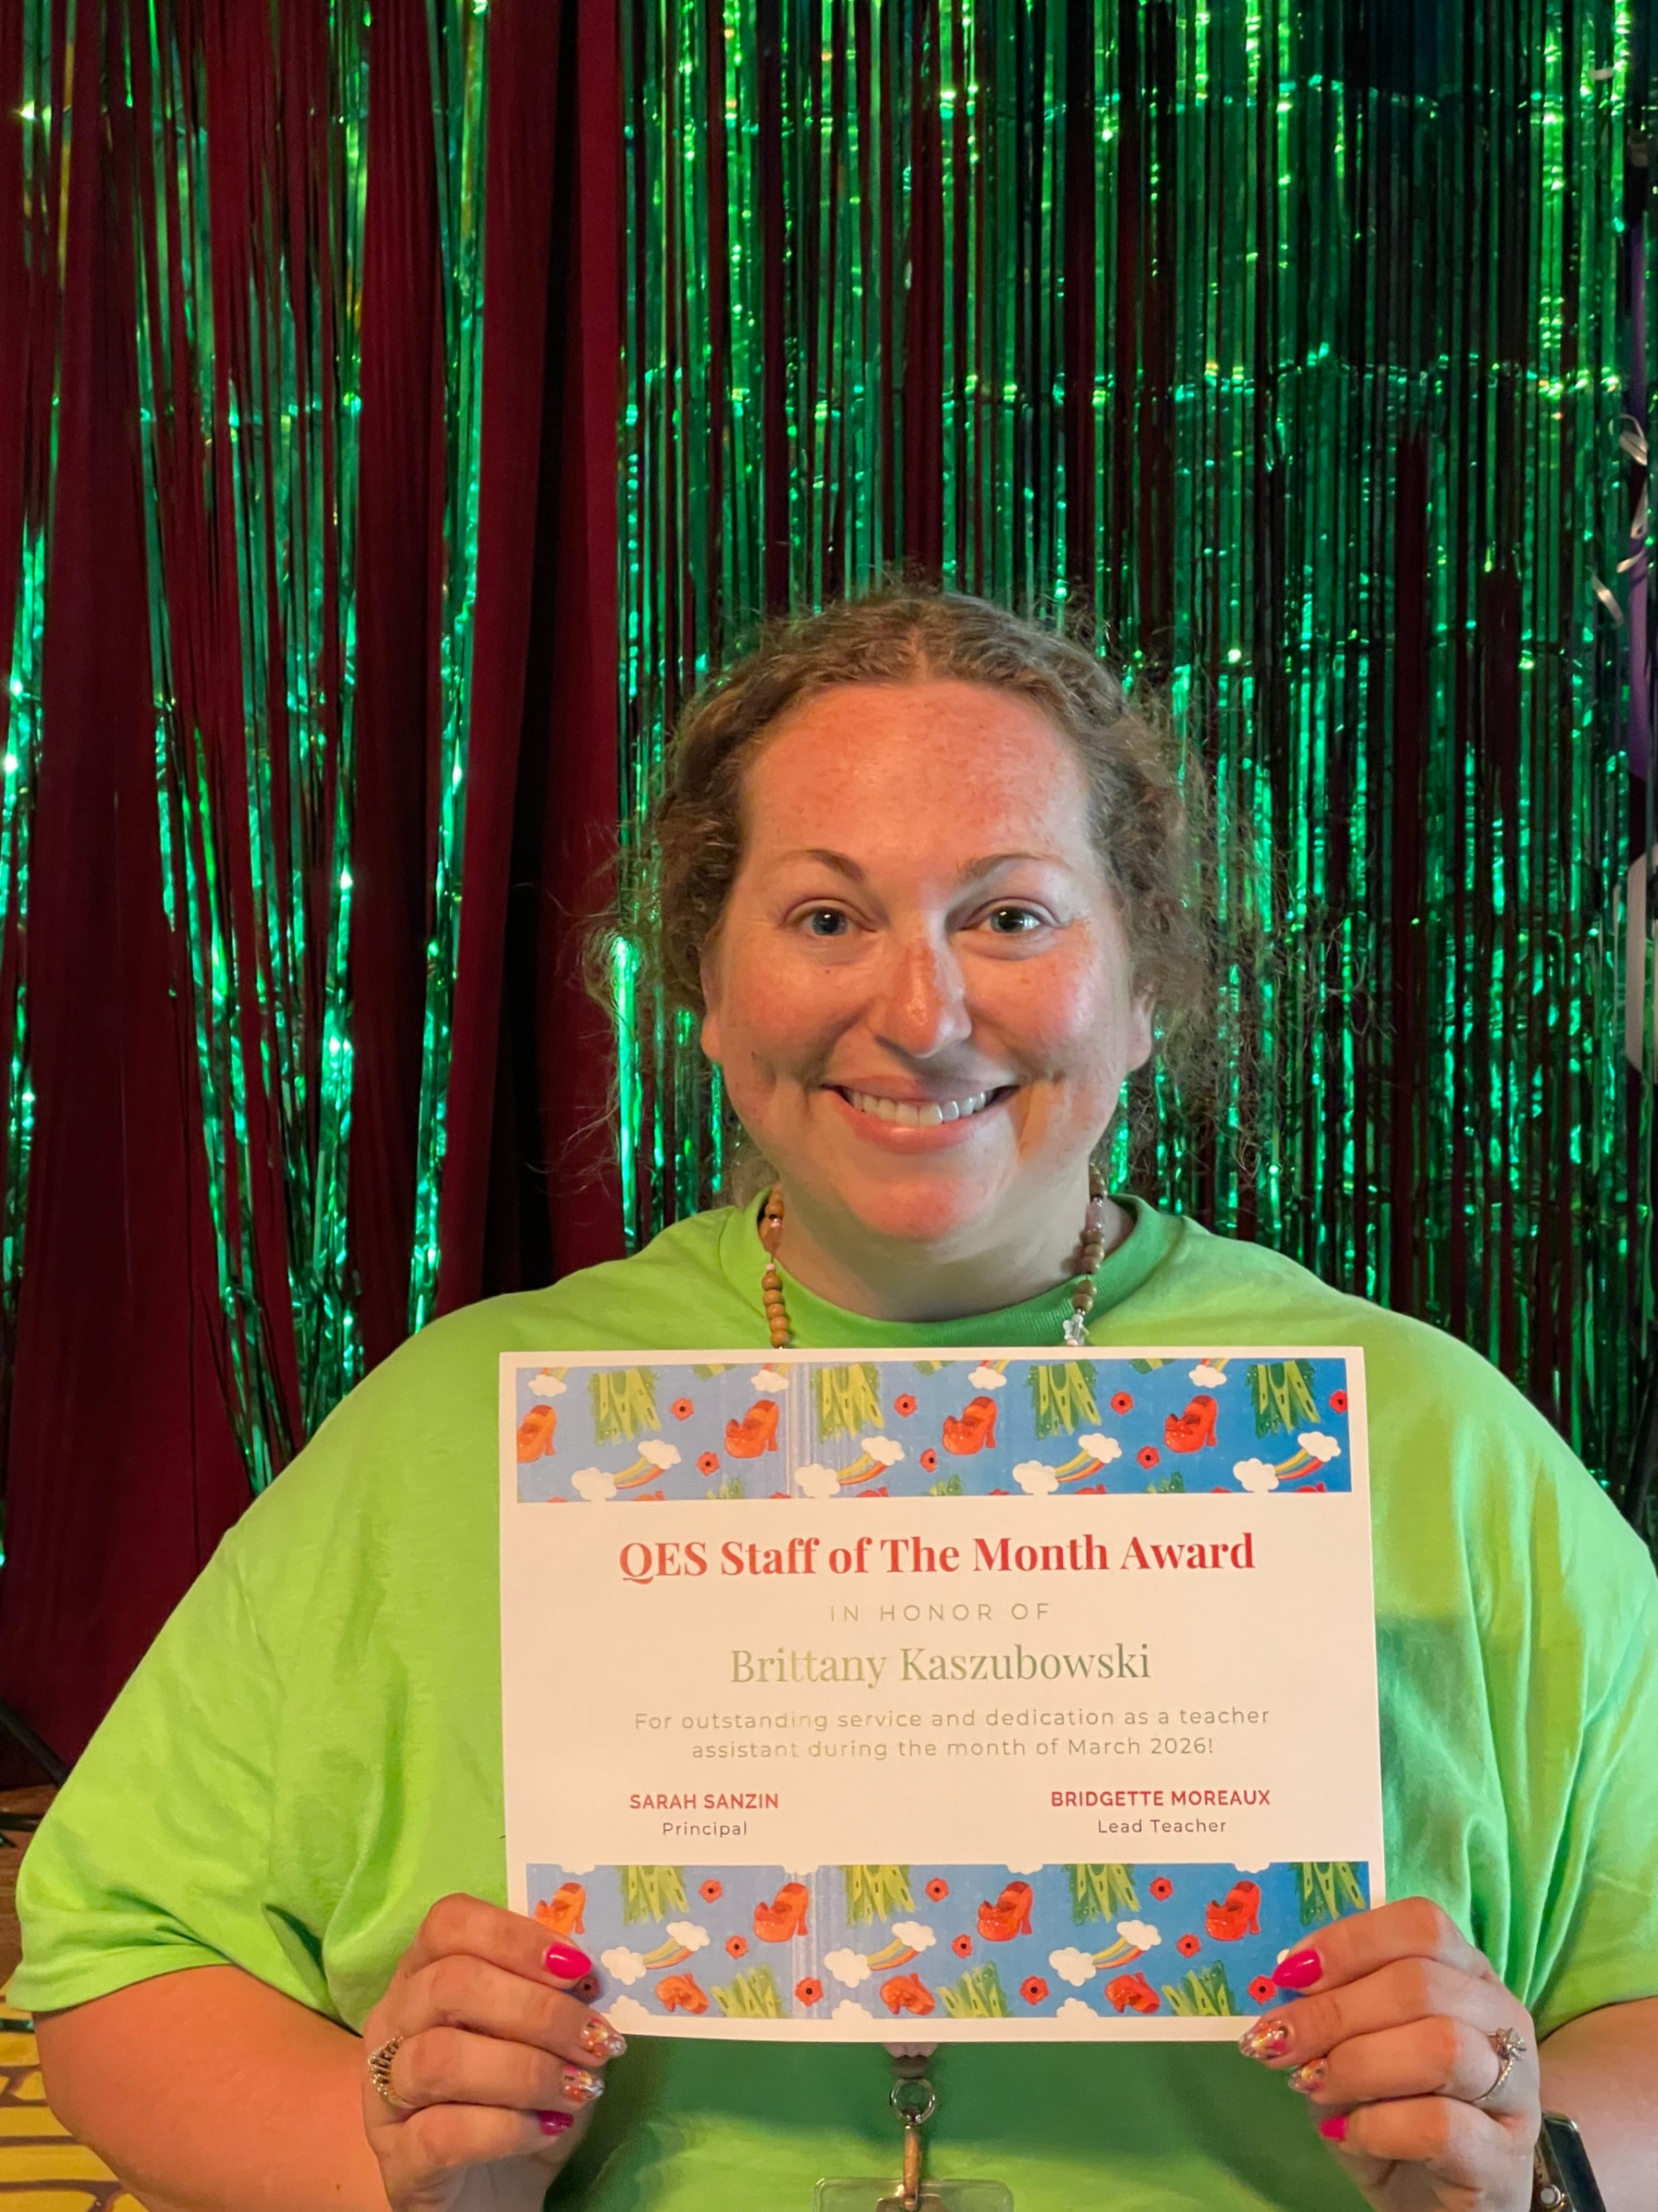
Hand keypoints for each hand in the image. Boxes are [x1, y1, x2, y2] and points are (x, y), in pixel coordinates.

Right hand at [360, 1894, 624, 2211]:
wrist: (492, 2194)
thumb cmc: (521, 2097)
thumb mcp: (548, 2039)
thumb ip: (561, 1996)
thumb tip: (596, 1974)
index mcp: (425, 1974)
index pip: (448, 1923)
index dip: (515, 1937)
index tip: (578, 1967)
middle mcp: (392, 2024)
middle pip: (450, 1985)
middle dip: (537, 2010)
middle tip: (595, 2039)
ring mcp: (384, 2095)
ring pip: (441, 2059)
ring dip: (526, 2070)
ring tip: (580, 2089)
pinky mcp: (396, 2162)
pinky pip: (441, 2134)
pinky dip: (507, 2128)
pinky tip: (549, 2128)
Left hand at [1238, 1896, 1537, 2211]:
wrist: (1433, 2203)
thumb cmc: (1392, 2111)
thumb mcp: (1352, 2049)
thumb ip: (1331, 2010)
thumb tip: (1286, 1983)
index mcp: (1468, 1974)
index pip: (1422, 1926)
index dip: (1350, 1942)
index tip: (1288, 1975)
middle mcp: (1503, 2019)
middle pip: (1423, 1983)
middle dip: (1335, 2010)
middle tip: (1279, 2041)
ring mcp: (1516, 2091)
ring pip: (1441, 2047)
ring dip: (1357, 2064)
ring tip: (1311, 2085)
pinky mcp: (1506, 2160)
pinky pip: (1441, 2125)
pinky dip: (1379, 2126)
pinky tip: (1349, 2135)